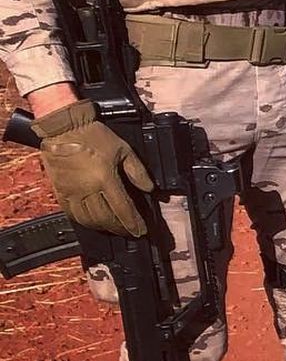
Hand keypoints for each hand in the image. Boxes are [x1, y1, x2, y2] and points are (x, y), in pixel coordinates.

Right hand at [35, 100, 153, 236]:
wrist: (64, 128)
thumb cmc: (93, 136)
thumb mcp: (123, 150)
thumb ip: (138, 171)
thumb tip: (149, 188)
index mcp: (105, 179)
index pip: (122, 208)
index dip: (133, 222)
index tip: (141, 231)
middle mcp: (87, 189)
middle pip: (105, 219)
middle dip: (119, 228)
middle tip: (129, 232)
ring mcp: (71, 192)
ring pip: (88, 220)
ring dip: (102, 228)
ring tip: (113, 228)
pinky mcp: (60, 191)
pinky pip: (71, 214)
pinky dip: (84, 221)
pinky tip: (92, 222)